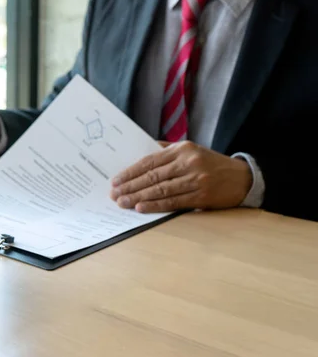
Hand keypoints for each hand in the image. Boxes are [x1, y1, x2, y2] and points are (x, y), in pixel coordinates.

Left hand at [109, 141, 252, 212]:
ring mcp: (195, 179)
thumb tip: (140, 155)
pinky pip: (173, 202)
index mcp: (182, 149)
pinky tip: (141, 208)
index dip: (131, 172)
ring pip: (161, 189)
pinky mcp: (201, 196)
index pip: (149, 161)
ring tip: (123, 202)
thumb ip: (166, 151)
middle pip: (152, 176)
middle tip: (114, 194)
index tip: (116, 180)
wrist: (242, 177)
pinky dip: (155, 205)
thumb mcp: (190, 150)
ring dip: (139, 197)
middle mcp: (188, 162)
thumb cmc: (210, 163)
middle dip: (130, 186)